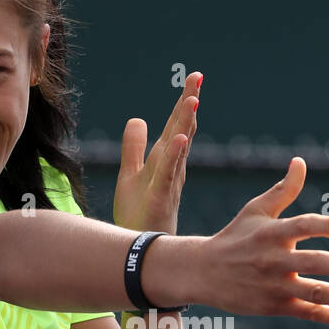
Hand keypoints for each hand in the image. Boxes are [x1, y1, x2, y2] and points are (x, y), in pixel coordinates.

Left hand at [113, 72, 201, 233]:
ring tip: (193, 100)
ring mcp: (168, 182)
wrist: (142, 251)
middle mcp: (171, 168)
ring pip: (178, 148)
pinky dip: (174, 156)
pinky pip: (167, 173)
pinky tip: (178, 139)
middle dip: (188, 104)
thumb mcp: (130, 174)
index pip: (176, 126)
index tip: (194, 78)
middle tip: (197, 77)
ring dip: (185, 124)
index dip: (184, 103)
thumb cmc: (140, 215)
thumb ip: (133, 148)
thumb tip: (138, 118)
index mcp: (164, 160)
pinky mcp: (160, 197)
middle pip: (181, 130)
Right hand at [197, 156, 328, 327]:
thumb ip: (284, 189)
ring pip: (314, 292)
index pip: (304, 227)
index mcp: (272, 233)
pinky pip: (307, 312)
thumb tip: (300, 162)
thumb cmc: (235, 237)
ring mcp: (275, 286)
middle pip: (312, 263)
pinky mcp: (274, 306)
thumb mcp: (256, 210)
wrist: (203, 273)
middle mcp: (274, 260)